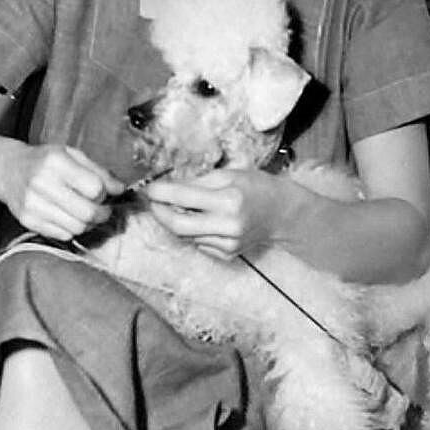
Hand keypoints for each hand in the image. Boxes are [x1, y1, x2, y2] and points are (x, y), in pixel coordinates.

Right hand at [0, 144, 124, 240]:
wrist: (9, 170)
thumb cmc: (46, 161)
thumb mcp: (73, 155)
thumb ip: (99, 172)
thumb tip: (120, 189)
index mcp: (56, 161)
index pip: (95, 188)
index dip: (104, 193)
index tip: (103, 192)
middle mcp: (41, 183)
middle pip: (87, 212)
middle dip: (102, 214)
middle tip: (103, 209)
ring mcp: (32, 204)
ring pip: (77, 227)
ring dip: (89, 224)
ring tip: (87, 213)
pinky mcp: (27, 221)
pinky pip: (63, 235)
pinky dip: (72, 229)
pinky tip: (69, 217)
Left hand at [145, 168, 286, 259]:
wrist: (281, 213)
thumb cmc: (256, 187)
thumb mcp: (228, 174)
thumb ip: (196, 184)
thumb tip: (166, 190)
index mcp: (229, 200)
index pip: (183, 198)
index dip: (160, 193)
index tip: (149, 189)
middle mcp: (228, 225)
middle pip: (177, 225)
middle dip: (159, 213)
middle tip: (153, 202)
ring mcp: (227, 244)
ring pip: (185, 236)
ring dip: (176, 221)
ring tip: (182, 207)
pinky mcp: (226, 254)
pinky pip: (197, 243)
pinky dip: (193, 231)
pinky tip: (205, 220)